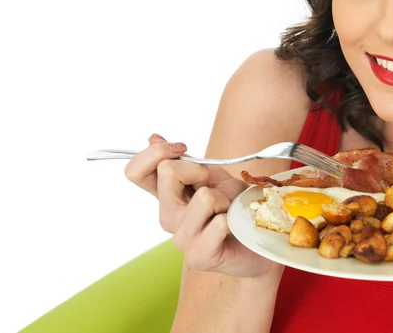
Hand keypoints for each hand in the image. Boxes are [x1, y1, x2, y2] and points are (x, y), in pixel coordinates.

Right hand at [124, 134, 282, 277]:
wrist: (257, 238)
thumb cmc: (234, 206)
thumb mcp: (211, 175)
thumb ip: (182, 161)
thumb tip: (153, 137)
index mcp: (165, 197)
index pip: (135, 172)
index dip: (155, 153)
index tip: (182, 149)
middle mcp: (167, 218)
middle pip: (167, 172)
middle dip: (198, 170)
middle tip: (215, 188)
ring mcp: (181, 239)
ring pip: (202, 198)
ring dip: (223, 198)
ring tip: (227, 211)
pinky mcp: (199, 256)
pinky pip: (218, 223)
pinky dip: (232, 219)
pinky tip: (232, 228)